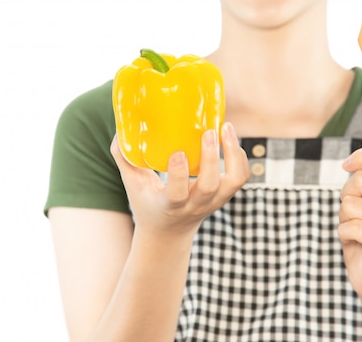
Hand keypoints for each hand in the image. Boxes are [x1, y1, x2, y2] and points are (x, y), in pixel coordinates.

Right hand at [111, 122, 249, 237]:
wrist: (169, 232)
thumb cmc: (148, 203)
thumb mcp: (132, 185)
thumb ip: (124, 158)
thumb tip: (122, 129)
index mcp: (171, 205)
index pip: (178, 195)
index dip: (179, 175)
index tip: (178, 153)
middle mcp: (196, 205)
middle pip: (210, 186)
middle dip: (212, 158)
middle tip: (208, 132)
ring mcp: (214, 201)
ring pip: (233, 181)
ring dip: (233, 154)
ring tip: (226, 128)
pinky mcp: (225, 194)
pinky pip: (240, 176)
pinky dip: (239, 157)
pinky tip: (229, 138)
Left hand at [339, 137, 361, 299]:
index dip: (361, 157)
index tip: (346, 166)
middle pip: (360, 180)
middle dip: (346, 196)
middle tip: (355, 212)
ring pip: (350, 204)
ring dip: (344, 218)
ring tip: (357, 228)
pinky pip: (349, 226)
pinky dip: (344, 234)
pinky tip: (356, 242)